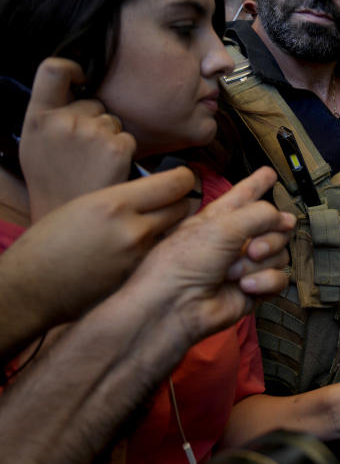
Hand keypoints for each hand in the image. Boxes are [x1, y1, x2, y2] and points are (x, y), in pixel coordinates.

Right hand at [2, 169, 192, 340]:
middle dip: (180, 203)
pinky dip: (156, 252)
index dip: (184, 179)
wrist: (32, 286)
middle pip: (183, 208)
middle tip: (170, 202)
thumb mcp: (85, 205)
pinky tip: (135, 252)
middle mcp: (134, 229)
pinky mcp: (138, 279)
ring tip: (147, 229)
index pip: (175, 184)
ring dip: (169, 229)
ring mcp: (139, 258)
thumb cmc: (49, 241)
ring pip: (174, 234)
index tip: (183, 178)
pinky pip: (159, 257)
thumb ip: (123, 198)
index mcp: (115, 203)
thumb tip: (154, 193)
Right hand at [19, 58, 136, 220]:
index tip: (81, 78)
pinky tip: (108, 170)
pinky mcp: (118, 147)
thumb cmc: (53, 181)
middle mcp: (63, 121)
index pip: (52, 68)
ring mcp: (92, 133)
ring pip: (113, 121)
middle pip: (94, 103)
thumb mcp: (35, 144)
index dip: (72, 68)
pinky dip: (123, 152)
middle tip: (84, 152)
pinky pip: (127, 138)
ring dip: (110, 137)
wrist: (69, 217)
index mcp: (38, 117)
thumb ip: (49, 115)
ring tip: (93, 164)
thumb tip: (71, 87)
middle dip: (95, 120)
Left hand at [126, 166, 293, 340]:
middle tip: (250, 248)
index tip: (270, 173)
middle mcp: (235, 240)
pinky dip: (264, 282)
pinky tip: (244, 287)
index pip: (245, 195)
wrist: (177, 306)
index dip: (258, 184)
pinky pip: (279, 279)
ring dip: (259, 262)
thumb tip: (287, 219)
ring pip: (280, 254)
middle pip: (274, 227)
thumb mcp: (223, 226)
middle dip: (267, 237)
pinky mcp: (255, 289)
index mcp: (221, 218)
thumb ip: (260, 214)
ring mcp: (246, 265)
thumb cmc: (185, 261)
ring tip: (233, 272)